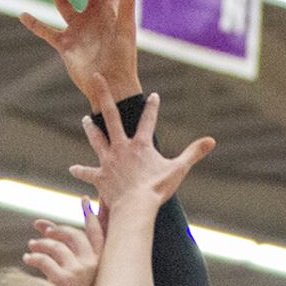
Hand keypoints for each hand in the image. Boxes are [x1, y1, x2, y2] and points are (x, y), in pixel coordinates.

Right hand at [21, 0, 142, 102]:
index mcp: (111, 12)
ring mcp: (79, 29)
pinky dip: (34, 24)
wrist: (110, 86)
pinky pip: (46, 31)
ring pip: (64, 4)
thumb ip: (128, 6)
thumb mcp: (126, 31)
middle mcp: (94, 17)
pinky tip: (22, 15)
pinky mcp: (66, 44)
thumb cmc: (123, 60)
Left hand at [23, 200, 104, 285]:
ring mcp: (79, 271)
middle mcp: (93, 264)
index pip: (97, 233)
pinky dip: (33, 258)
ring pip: (55, 246)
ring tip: (31, 246)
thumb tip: (48, 232)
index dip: (90, 214)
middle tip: (41, 228)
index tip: (83, 200)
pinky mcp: (65, 280)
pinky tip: (27, 259)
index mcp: (102, 263)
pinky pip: (44, 260)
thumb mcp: (85, 281)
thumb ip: (74, 257)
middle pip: (72, 234)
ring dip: (40, 244)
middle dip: (55, 228)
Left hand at [71, 76, 213, 208]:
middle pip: (111, 116)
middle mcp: (122, 147)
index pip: (149, 120)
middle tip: (97, 78)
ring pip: (97, 139)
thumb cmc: (157, 189)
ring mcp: (109, 160)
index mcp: (141, 144)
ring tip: (86, 119)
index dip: (153, 107)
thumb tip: (212, 141)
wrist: (135, 206)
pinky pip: (88, 172)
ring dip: (91, 128)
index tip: (153, 95)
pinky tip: (73, 169)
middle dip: (104, 95)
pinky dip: (81, 171)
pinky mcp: (100, 176)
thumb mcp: (178, 169)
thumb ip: (194, 153)